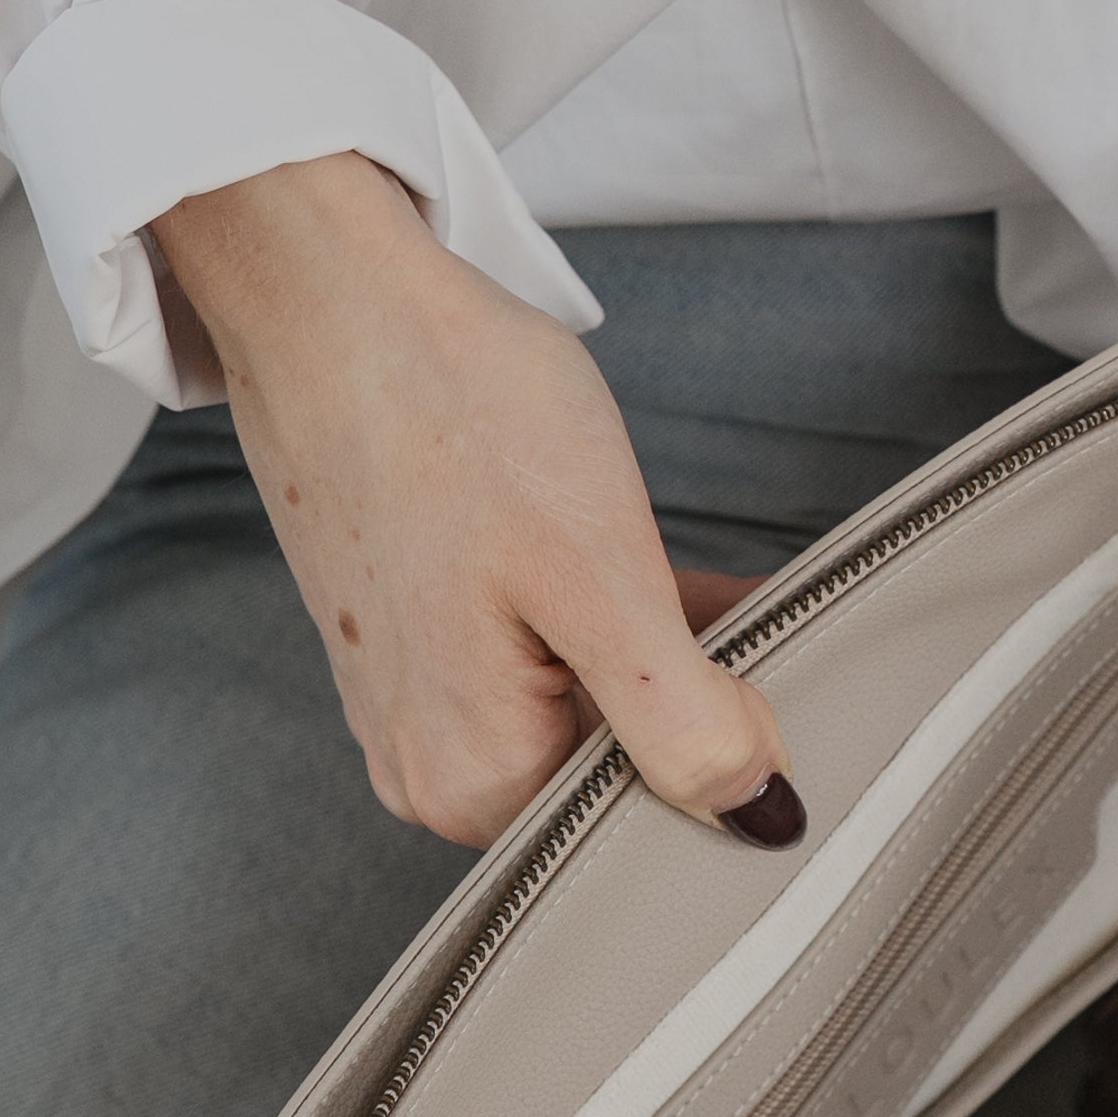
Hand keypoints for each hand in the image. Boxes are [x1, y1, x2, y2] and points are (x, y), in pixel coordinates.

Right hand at [150, 152, 797, 853]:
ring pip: (583, 703)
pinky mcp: (411, 639)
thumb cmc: (454, 412)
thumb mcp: (604, 579)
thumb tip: (759, 817)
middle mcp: (427, 766)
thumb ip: (683, 721)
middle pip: (614, 763)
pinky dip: (602, 618)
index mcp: (474, 782)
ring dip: (656, 650)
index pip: (653, 812)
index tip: (782, 670)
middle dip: (696, 694)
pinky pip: (537, 659)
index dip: (736, 742)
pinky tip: (640, 559)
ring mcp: (410, 702)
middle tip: (759, 607)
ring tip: (710, 578)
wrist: (335, 299)